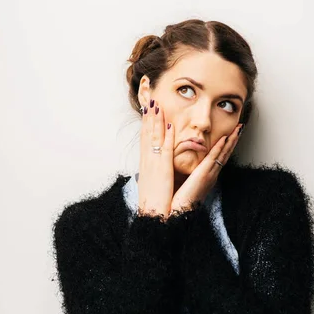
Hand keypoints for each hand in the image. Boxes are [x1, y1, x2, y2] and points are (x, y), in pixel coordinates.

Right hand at [137, 97, 174, 219]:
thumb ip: (155, 171)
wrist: (152, 215)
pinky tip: (168, 123)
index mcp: (146, 164)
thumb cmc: (154, 201)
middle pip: (146, 133)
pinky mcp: (161, 169)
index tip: (147, 109)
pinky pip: (163, 149)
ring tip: (157, 103)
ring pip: (153, 136)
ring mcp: (153, 163)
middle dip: (148, 115)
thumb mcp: (153, 183)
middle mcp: (147, 160)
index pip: (145, 138)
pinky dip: (165, 135)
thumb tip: (156, 165)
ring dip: (155, 119)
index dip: (146, 123)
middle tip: (149, 98)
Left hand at [170, 123, 242, 213]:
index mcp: (208, 176)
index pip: (220, 157)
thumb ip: (190, 176)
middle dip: (234, 140)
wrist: (180, 213)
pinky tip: (225, 139)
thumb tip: (187, 170)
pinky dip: (220, 148)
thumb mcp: (187, 185)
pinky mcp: (204, 174)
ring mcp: (210, 174)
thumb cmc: (181, 201)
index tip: (231, 135)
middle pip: (226, 154)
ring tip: (238, 129)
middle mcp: (212, 174)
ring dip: (231, 141)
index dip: (227, 146)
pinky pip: (214, 158)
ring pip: (223, 154)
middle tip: (240, 128)